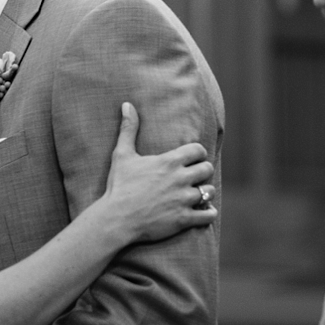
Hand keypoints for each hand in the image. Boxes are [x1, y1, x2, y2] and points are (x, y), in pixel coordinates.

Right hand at [102, 102, 217, 243]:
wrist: (116, 218)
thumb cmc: (118, 186)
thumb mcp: (121, 155)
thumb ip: (128, 129)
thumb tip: (127, 105)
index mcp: (168, 162)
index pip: (198, 150)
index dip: (195, 154)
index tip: (189, 159)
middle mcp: (180, 179)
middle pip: (207, 169)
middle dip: (201, 172)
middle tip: (191, 177)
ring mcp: (184, 200)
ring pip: (209, 192)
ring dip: (204, 193)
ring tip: (194, 195)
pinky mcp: (184, 219)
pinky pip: (208, 215)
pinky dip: (208, 213)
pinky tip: (201, 212)